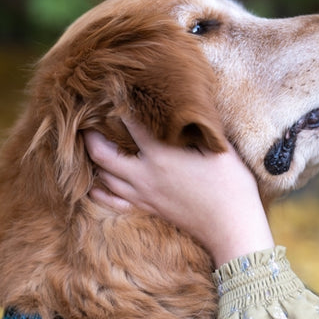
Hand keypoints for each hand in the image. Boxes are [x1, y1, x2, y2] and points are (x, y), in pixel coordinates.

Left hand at [85, 122, 274, 266]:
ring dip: (94, 159)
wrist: (231, 227)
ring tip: (90, 145)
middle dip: (91, 135)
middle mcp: (145, 175)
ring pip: (104, 177)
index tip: (113, 91)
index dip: (120, 105)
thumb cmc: (232, 185)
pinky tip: (95, 185)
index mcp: (162, 155)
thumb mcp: (219, 148)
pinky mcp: (148, 208)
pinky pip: (112, 201)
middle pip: (102, 153)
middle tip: (86, 120)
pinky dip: (99, 192)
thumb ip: (199, 128)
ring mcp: (144, 194)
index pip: (131, 124)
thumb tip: (188, 109)